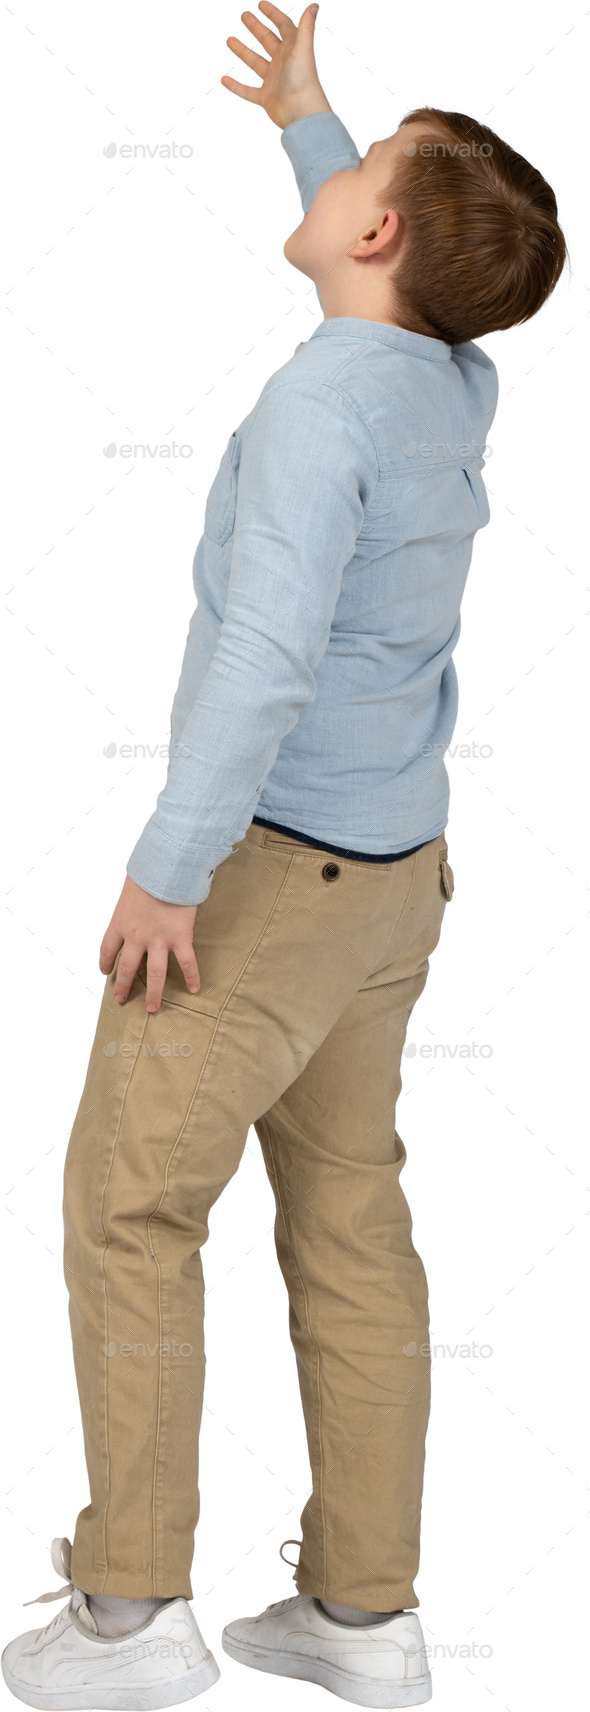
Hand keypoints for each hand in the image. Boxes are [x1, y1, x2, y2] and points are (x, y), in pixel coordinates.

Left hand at [100, 875, 199, 1014]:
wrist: (166, 869)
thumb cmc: (148, 873)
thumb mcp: (129, 890)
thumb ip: (130, 905)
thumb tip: (134, 905)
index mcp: (120, 924)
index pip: (107, 949)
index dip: (105, 963)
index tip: (105, 972)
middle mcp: (136, 937)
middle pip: (127, 968)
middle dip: (124, 986)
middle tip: (121, 999)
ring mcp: (159, 940)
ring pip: (155, 974)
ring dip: (154, 993)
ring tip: (152, 1008)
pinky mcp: (181, 938)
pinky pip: (186, 963)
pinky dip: (192, 977)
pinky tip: (194, 989)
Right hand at [222, 3, 331, 129]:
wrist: (301, 113)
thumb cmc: (304, 81)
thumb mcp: (302, 48)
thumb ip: (306, 26)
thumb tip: (314, 5)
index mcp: (292, 49)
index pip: (283, 26)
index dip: (273, 14)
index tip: (261, 5)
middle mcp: (282, 63)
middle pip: (267, 41)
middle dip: (256, 27)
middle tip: (244, 16)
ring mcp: (273, 81)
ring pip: (255, 63)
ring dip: (243, 52)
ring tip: (230, 40)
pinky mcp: (266, 98)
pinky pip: (248, 91)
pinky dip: (236, 86)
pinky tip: (225, 79)